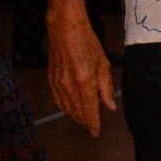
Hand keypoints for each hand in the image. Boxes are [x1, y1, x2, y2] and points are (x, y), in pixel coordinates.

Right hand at [48, 9, 115, 135]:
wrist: (64, 27)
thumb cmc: (86, 42)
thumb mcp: (103, 63)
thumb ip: (105, 87)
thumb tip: (109, 106)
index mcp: (83, 80)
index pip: (88, 108)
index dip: (93, 122)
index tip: (96, 132)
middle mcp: (68, 84)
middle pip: (76, 111)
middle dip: (85, 121)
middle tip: (92, 127)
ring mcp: (57, 82)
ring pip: (66, 107)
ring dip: (75, 116)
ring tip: (84, 119)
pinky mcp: (51, 79)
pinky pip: (58, 99)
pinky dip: (65, 107)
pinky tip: (71, 108)